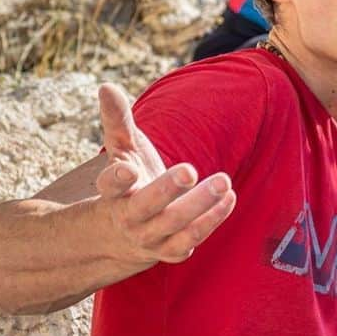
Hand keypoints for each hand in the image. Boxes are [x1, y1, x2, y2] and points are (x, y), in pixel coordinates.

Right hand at [94, 84, 236, 265]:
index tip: (127, 169)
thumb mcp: (124, 151)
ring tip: (224, 181)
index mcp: (114, 192)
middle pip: (147, 206)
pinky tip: (230, 198)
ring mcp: (151, 236)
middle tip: (190, 170)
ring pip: (176, 224)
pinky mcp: (172, 250)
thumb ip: (118, 121)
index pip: (109, 186)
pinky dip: (213, 219)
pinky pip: (193, 238)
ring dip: (201, 204)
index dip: (116, 179)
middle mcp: (130, 217)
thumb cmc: (131, 181)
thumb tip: (106, 85)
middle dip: (168, 189)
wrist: (127, 234)